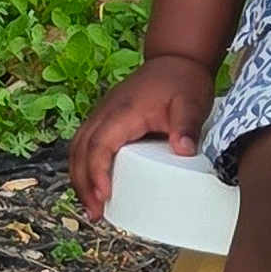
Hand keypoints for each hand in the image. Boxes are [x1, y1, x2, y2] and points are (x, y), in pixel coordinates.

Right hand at [68, 55, 214, 221]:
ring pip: (78, 148)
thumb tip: (183, 150)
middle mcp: (106, 112)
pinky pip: (87, 144)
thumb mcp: (192, 102)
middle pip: (80, 150)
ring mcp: (104, 114)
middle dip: (82, 184)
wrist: (178, 58)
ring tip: (93, 206)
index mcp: (123, 110)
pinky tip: (95, 185)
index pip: (99, 144)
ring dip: (79, 177)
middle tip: (95, 213)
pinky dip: (85, 166)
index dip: (97, 172)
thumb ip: (187, 125)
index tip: (103, 195)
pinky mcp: (108, 119)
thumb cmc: (184, 80)